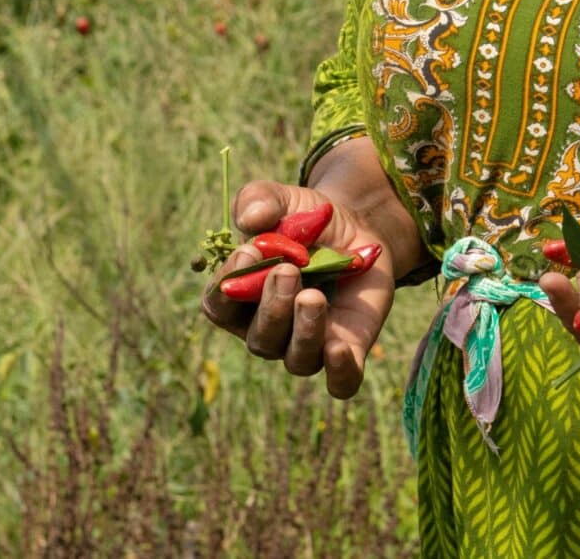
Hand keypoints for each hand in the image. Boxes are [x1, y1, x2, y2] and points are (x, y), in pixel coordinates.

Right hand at [198, 180, 395, 399]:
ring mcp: (309, 343)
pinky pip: (341, 382)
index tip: (247, 252)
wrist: (360, 227)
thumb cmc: (308, 219)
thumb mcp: (284, 199)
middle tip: (289, 271)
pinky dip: (340, 373)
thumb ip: (259, 199)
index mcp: (242, 298)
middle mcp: (271, 329)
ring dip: (303, 330)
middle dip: (271, 306)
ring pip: (297, 360)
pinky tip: (339, 349)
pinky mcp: (348, 349)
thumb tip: (250, 218)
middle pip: (260, 339)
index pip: (219, 307)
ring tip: (314, 296)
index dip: (226, 288)